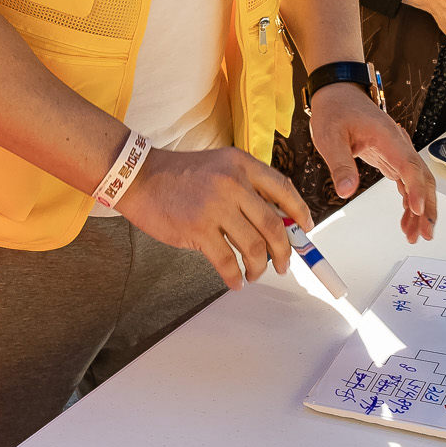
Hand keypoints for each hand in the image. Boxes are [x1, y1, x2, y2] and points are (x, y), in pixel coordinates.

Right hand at [119, 145, 311, 289]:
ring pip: (254, 247)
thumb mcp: (220, 166)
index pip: (283, 190)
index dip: (300, 213)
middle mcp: (233, 184)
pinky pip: (227, 261)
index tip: (305, 230)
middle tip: (283, 265)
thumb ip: (246, 187)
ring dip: (260, 267)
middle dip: (284, 252)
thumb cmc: (179, 175)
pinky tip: (236, 282)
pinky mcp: (198, 230)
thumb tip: (276, 221)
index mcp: (242, 165)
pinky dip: (235, 277)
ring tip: (255, 274)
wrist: (140, 177)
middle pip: (273, 226)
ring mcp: (216, 207)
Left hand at [307, 80, 436, 242]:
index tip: (416, 209)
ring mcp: (397, 152)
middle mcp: (398, 144)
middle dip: (427, 207)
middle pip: (422, 177)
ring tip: (416, 234)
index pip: (408, 164)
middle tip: (425, 232)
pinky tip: (408, 218)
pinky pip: (407, 181)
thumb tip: (347, 190)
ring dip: (420, 208)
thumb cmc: (336, 110)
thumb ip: (340, 164)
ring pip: (418, 182)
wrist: (338, 94)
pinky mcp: (392, 158)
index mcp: (386, 136)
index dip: (415, 188)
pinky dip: (410, 201)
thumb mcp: (329, 136)